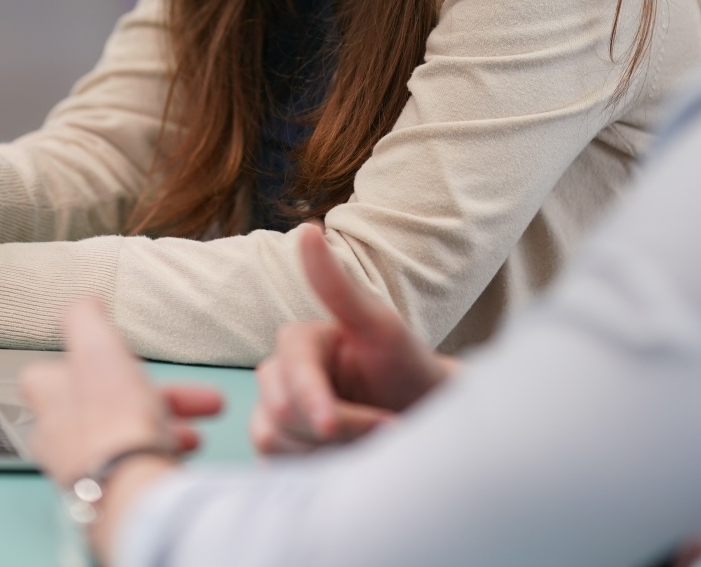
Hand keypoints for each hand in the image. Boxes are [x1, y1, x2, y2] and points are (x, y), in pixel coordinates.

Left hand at [21, 300, 223, 561]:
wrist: (131, 487)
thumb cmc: (111, 420)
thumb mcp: (97, 346)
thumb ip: (85, 318)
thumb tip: (83, 300)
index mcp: (49, 400)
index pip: (48, 373)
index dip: (83, 361)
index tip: (115, 357)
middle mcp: (59, 439)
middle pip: (102, 405)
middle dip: (147, 395)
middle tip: (182, 393)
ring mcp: (85, 469)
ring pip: (124, 437)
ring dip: (163, 425)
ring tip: (196, 426)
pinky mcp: (111, 495)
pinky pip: (138, 467)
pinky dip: (164, 454)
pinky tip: (185, 451)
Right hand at [250, 223, 450, 454]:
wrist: (425, 420)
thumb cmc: (407, 370)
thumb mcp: (381, 326)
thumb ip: (339, 286)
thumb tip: (308, 229)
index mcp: (298, 342)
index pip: (288, 371)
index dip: (312, 399)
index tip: (336, 426)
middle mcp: (277, 376)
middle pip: (278, 411)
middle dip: (337, 427)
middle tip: (385, 429)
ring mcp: (275, 416)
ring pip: (275, 442)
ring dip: (330, 452)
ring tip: (370, 443)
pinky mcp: (280, 453)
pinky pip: (278, 469)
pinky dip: (316, 470)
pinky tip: (347, 461)